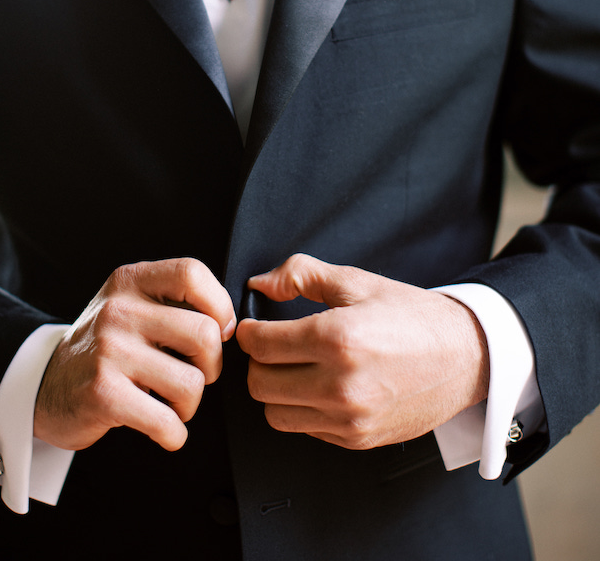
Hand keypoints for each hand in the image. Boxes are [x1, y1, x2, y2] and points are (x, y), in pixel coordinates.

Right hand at [34, 258, 235, 451]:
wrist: (45, 386)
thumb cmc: (105, 347)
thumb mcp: (131, 304)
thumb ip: (173, 301)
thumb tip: (230, 324)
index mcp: (130, 281)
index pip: (192, 273)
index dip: (220, 304)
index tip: (220, 330)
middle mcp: (119, 310)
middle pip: (205, 334)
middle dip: (212, 365)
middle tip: (195, 374)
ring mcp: (109, 351)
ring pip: (192, 382)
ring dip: (191, 405)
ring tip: (172, 404)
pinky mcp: (103, 394)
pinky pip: (166, 420)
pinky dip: (173, 433)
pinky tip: (163, 428)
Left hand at [236, 254, 488, 449]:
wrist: (465, 356)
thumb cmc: (413, 317)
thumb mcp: (356, 281)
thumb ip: (301, 275)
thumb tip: (262, 283)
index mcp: (337, 338)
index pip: (260, 345)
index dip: (248, 332)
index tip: (252, 328)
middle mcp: (341, 384)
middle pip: (260, 384)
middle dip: (258, 363)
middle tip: (272, 347)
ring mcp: (349, 418)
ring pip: (275, 414)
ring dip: (277, 391)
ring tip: (294, 369)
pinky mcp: (357, 439)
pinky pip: (305, 429)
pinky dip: (303, 410)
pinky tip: (320, 387)